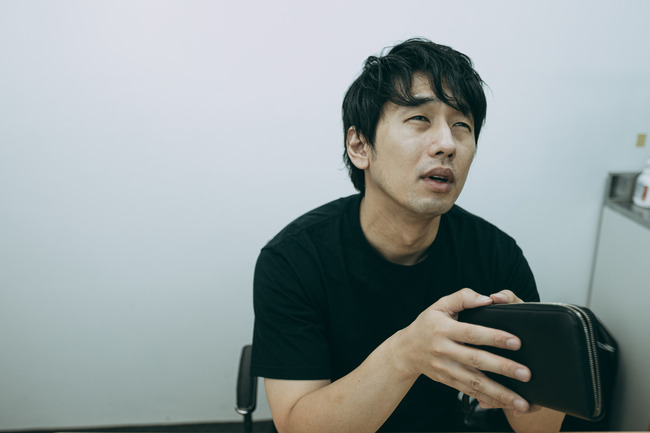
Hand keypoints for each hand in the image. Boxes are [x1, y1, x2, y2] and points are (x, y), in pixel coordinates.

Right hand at [392, 288, 531, 412]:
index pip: (471, 334)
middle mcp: (443, 350)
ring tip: (521, 401)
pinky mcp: (448, 381)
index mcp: (443, 329)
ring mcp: (445, 369)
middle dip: (502, 368)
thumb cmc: (427, 324)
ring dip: (500, 393)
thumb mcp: (440, 305)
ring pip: (475, 383)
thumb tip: (487, 299)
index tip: (516, 342)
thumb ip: (463, 297)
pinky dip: (488, 400)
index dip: (494, 337)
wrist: (406, 351)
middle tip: (525, 374)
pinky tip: (505, 404)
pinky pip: (470, 392)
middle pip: (476, 361)